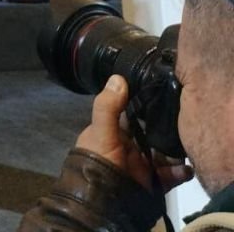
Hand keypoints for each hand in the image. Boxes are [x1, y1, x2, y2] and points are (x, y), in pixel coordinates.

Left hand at [75, 75, 192, 192]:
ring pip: (163, 152)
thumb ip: (108, 107)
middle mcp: (126, 147)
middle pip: (150, 133)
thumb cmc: (98, 163)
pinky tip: (185, 168)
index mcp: (110, 133)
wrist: (103, 205)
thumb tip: (118, 77)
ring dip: (175, 150)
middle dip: (165, 129)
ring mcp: (140, 165)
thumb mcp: (101, 132)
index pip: (129, 114)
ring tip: (185, 145)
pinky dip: (179, 171)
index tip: (162, 95)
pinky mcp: (152, 183)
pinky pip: (170, 174)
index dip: (144, 105)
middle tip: (180, 122)